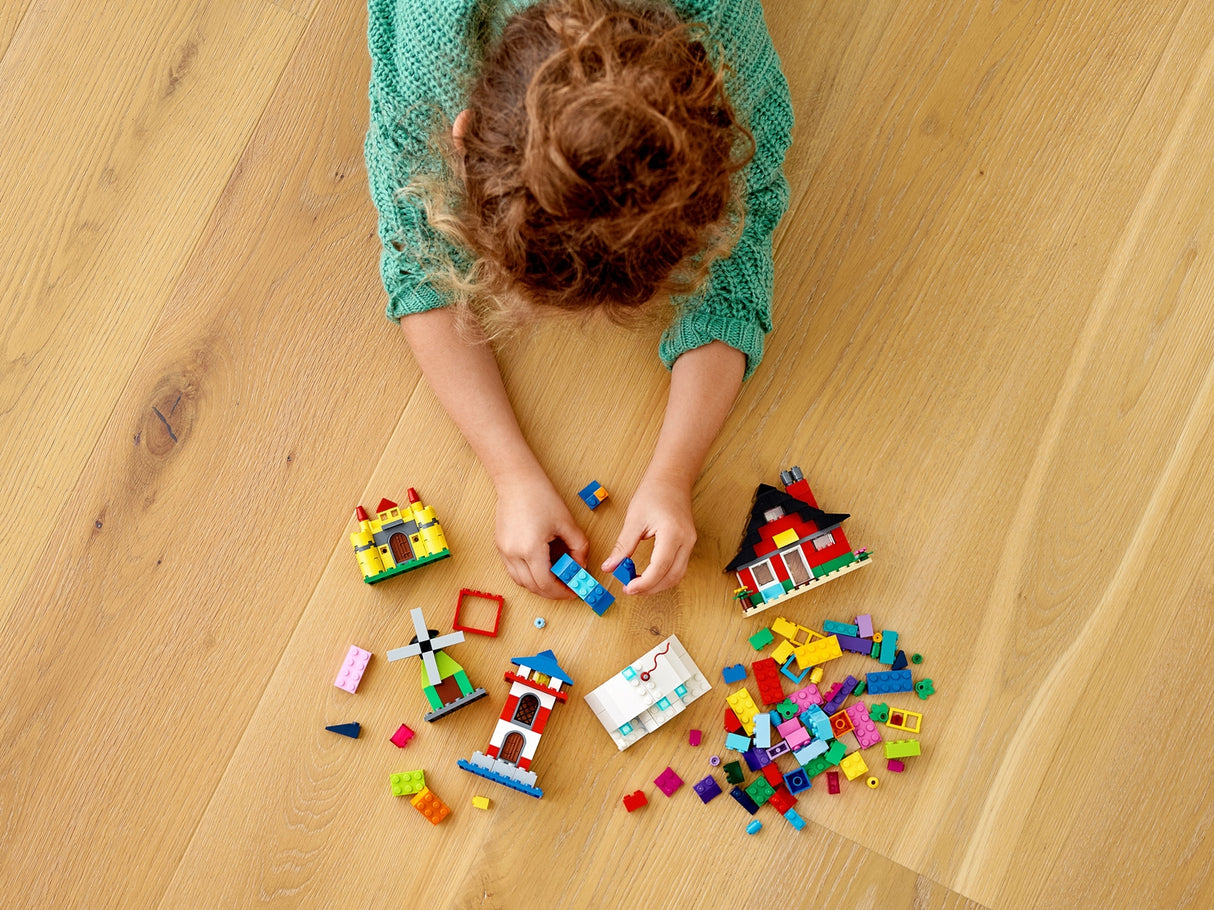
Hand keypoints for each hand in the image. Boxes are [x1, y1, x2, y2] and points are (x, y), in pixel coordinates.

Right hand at [494, 469, 589, 599]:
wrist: (517, 481)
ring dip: (539, 586)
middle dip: (552, 592)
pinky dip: (528, 576)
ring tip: (555, 580)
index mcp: (531, 549)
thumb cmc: (540, 497)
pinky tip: (541, 569)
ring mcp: (504, 551)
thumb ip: (579, 547)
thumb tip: (581, 566)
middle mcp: (514, 554)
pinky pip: (514, 571)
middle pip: (533, 587)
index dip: (561, 592)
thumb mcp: (567, 523)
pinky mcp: (500, 547)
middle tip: (567, 588)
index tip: (573, 592)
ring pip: (521, 582)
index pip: (546, 584)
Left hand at [602, 473, 695, 595]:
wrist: (671, 479)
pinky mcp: (688, 544)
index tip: (628, 588)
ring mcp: (690, 543)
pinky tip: (648, 575)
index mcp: (673, 533)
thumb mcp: (634, 519)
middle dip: (651, 588)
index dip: (645, 583)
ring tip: (637, 584)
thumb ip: (623, 546)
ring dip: (658, 585)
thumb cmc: (654, 492)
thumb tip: (610, 566)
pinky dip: (664, 576)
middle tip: (630, 589)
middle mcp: (686, 541)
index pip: (661, 567)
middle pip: (672, 577)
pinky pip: (678, 567)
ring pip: (678, 575)